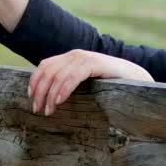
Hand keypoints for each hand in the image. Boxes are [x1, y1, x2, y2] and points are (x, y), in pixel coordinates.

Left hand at [27, 50, 153, 115]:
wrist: (136, 77)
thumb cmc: (109, 83)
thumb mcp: (85, 81)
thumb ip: (69, 81)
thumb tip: (48, 96)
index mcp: (71, 57)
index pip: (45, 65)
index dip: (34, 81)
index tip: (30, 97)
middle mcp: (75, 55)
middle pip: (48, 71)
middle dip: (39, 92)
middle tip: (37, 110)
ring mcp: (85, 58)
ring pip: (58, 76)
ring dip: (49, 95)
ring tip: (48, 111)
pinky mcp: (95, 64)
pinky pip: (73, 77)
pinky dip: (63, 89)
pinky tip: (59, 101)